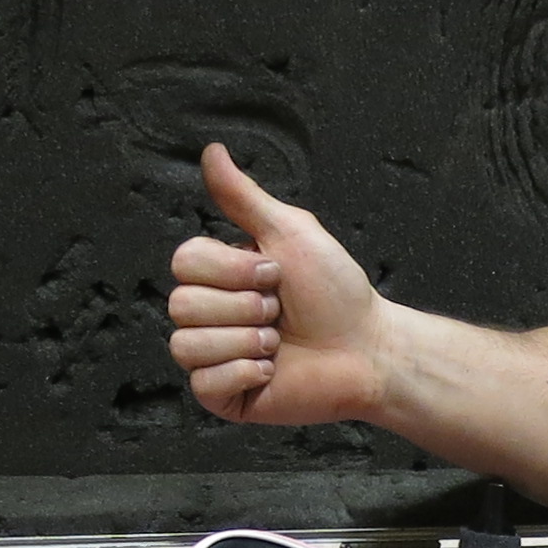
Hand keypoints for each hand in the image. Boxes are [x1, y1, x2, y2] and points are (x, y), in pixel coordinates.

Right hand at [166, 144, 393, 425]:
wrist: (367, 348)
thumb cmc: (336, 291)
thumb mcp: (289, 232)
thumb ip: (243, 196)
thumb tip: (212, 151)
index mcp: (218, 275)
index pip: (182, 262)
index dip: (231, 269)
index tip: (274, 273)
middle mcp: (209, 315)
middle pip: (181, 304)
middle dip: (243, 306)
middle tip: (279, 311)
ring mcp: (213, 357)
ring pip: (186, 344)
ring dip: (246, 340)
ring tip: (278, 341)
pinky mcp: (222, 396)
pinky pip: (202, 382)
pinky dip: (244, 372)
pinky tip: (272, 370)